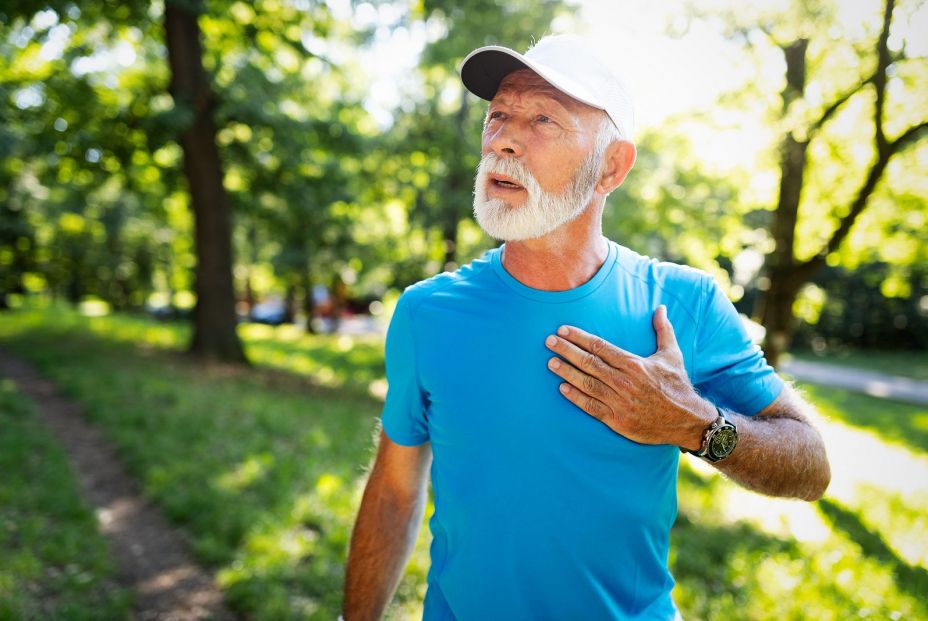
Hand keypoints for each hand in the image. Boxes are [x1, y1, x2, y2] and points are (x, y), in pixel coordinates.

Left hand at [544, 305, 714, 447]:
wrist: (687, 420)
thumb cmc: (677, 385)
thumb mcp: (672, 355)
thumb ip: (663, 330)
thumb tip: (661, 307)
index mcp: (635, 364)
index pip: (600, 347)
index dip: (579, 337)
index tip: (563, 330)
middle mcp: (625, 382)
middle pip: (589, 363)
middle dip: (567, 351)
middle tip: (549, 342)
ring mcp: (620, 402)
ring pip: (587, 384)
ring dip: (567, 372)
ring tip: (550, 363)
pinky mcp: (618, 421)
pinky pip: (592, 407)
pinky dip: (576, 398)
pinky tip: (562, 388)